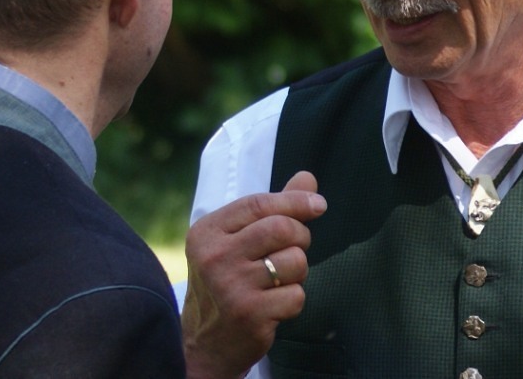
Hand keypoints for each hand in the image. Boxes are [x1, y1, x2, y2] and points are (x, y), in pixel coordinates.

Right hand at [181, 171, 326, 378]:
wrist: (204, 344)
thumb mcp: (235, 241)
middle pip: (282, 228)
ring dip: (298, 271)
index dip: (294, 201)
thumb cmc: (226, 282)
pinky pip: (296, 295)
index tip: (318, 204)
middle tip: (294, 250)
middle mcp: (214, 257)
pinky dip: (293, 300)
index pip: (258, 203)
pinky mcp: (250, 314)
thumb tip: (308, 178)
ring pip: (295, 261)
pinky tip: (273, 306)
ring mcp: (231, 286)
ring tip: (278, 281)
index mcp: (207, 232)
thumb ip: (271, 209)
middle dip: (301, 237)